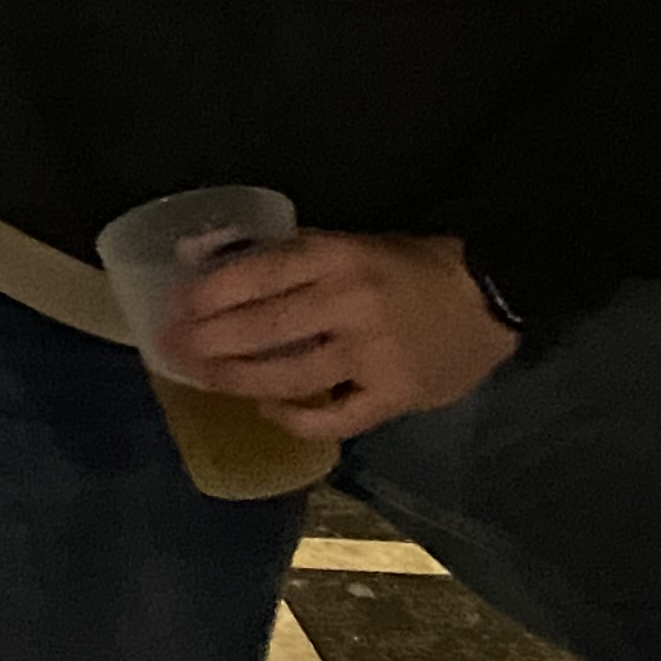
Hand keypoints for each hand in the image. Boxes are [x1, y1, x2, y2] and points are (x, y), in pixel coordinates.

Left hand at [160, 231, 515, 439]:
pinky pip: (335, 416)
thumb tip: (215, 263)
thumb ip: (291, 257)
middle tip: (170, 350)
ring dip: (238, 379)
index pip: (257, 275)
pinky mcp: (395, 395)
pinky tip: (269, 409)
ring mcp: (372, 354)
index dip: (209, 293)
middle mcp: (349, 304)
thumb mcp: (349, 242)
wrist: (490, 296)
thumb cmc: (410, 264)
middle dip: (207, 341)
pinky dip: (297, 418)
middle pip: (263, 327)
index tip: (172, 307)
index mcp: (336, 257)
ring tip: (203, 379)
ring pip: (290, 374)